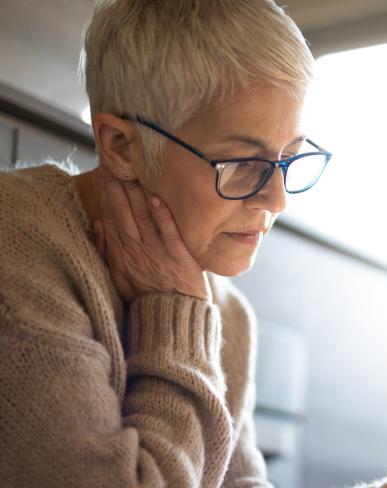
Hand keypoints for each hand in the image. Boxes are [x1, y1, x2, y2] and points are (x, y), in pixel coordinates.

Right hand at [93, 165, 210, 303]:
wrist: (173, 318)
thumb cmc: (148, 297)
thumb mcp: (119, 278)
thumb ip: (107, 252)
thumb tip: (98, 224)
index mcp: (122, 254)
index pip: (111, 217)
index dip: (106, 193)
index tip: (103, 170)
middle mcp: (137, 252)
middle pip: (123, 214)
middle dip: (116, 187)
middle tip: (112, 161)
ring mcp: (158, 254)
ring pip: (143, 219)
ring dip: (136, 194)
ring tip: (131, 171)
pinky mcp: (179, 259)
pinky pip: (169, 235)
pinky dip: (162, 217)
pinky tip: (157, 198)